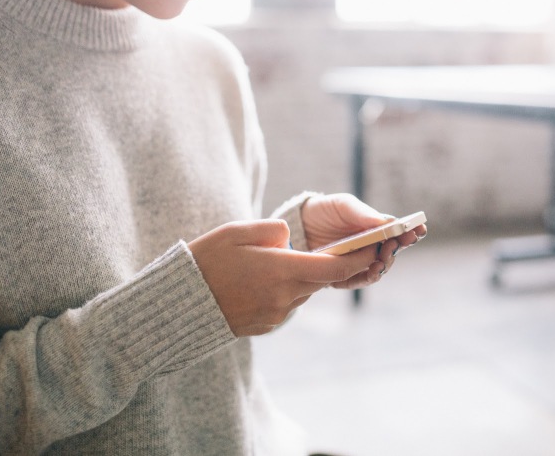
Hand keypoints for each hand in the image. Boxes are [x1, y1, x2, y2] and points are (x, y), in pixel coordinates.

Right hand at [188, 219, 383, 336]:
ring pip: (304, 291)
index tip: (374, 247)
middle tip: (340, 247)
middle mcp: (285, 296)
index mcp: (282, 270)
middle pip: (322, 279)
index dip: (359, 257)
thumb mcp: (237, 232)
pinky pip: (287, 303)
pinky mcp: (266, 324)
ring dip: (303, 276)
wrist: (180, 304)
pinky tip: (262, 280)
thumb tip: (291, 236)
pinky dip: (285, 289)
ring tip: (279, 261)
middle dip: (334, 264)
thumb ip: (273, 229)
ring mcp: (276, 314)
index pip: (335, 266)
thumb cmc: (207, 261)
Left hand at [301, 193, 426, 289]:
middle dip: (397, 248)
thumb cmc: (323, 211)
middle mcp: (370, 247)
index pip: (398, 231)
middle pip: (391, 251)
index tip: (419, 229)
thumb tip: (385, 221)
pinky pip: (357, 280)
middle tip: (396, 243)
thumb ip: (361, 213)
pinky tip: (370, 271)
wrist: (296, 226)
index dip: (411, 232)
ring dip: (383, 265)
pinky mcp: (341, 275)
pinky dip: (366, 278)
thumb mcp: (342, 205)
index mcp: (375, 228)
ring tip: (382, 259)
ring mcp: (357, 262)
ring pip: (378, 268)